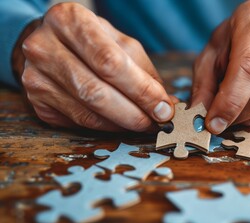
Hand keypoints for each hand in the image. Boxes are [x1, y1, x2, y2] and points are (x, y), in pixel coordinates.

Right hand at [15, 3, 174, 131]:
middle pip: (96, 91)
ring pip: (87, 113)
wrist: (49, 44)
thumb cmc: (90, 41)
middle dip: (134, 113)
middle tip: (156, 122)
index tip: (164, 108)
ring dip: (122, 123)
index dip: (141, 90)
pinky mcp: (37, 102)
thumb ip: (143, 71)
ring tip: (143, 123)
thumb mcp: (118, 43)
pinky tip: (120, 123)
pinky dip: (106, 127)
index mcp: (70, 21)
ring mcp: (35, 77)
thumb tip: (167, 103)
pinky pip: (79, 122)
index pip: (110, 62)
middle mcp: (45, 48)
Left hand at [192, 0, 249, 133]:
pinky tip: (246, 104)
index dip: (231, 101)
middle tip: (218, 122)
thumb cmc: (233, 42)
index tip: (213, 122)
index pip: (249, 67)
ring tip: (230, 108)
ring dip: (245, 117)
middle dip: (237, 115)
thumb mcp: (210, 54)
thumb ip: (202, 84)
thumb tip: (199, 114)